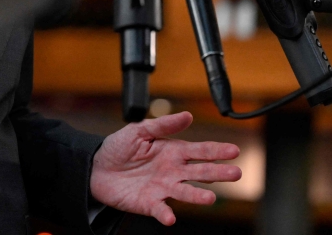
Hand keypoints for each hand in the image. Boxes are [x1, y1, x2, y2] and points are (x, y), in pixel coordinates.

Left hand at [89, 111, 240, 225]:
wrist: (96, 168)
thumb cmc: (119, 148)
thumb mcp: (139, 130)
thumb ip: (163, 124)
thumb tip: (187, 115)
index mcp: (173, 151)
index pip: (200, 151)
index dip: (216, 150)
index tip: (233, 151)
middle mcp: (173, 171)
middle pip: (200, 172)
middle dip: (218, 172)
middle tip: (235, 173)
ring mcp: (163, 188)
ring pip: (185, 193)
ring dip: (197, 196)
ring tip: (210, 198)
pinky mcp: (149, 203)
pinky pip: (160, 210)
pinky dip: (165, 214)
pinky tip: (170, 217)